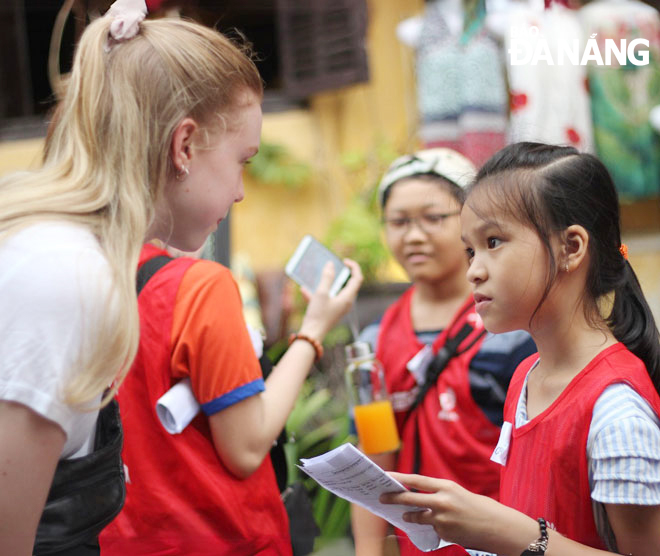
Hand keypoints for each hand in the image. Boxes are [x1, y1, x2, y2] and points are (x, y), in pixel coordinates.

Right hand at [298, 259, 361, 341]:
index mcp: (348, 297)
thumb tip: (331, 264)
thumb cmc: (318, 315)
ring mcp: (338, 308)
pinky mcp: (330, 312)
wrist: (312, 336)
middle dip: (341, 274)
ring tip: (318, 275)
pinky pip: (326, 299)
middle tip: (334, 266)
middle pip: (348, 284)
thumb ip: (327, 277)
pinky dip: (317, 293)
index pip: (357, 278)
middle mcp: (346, 302)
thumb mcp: (321, 293)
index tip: (344, 261)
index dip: (353, 267)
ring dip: (327, 283)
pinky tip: (304, 290)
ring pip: (336, 291)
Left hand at [380, 472, 525, 552]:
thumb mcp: (458, 493)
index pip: (417, 480)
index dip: (400, 478)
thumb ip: (440, 493)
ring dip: (410, 516)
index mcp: (446, 486)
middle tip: (382, 497)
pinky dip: (434, 528)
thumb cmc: (480, 508)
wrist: (498, 528)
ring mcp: (442, 519)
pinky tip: (447, 527)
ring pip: (417, 517)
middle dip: (393, 498)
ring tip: (406, 514)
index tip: (387, 476)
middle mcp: (442, 501)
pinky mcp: (444, 534)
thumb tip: (420, 496)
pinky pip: (432, 530)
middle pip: (410, 498)